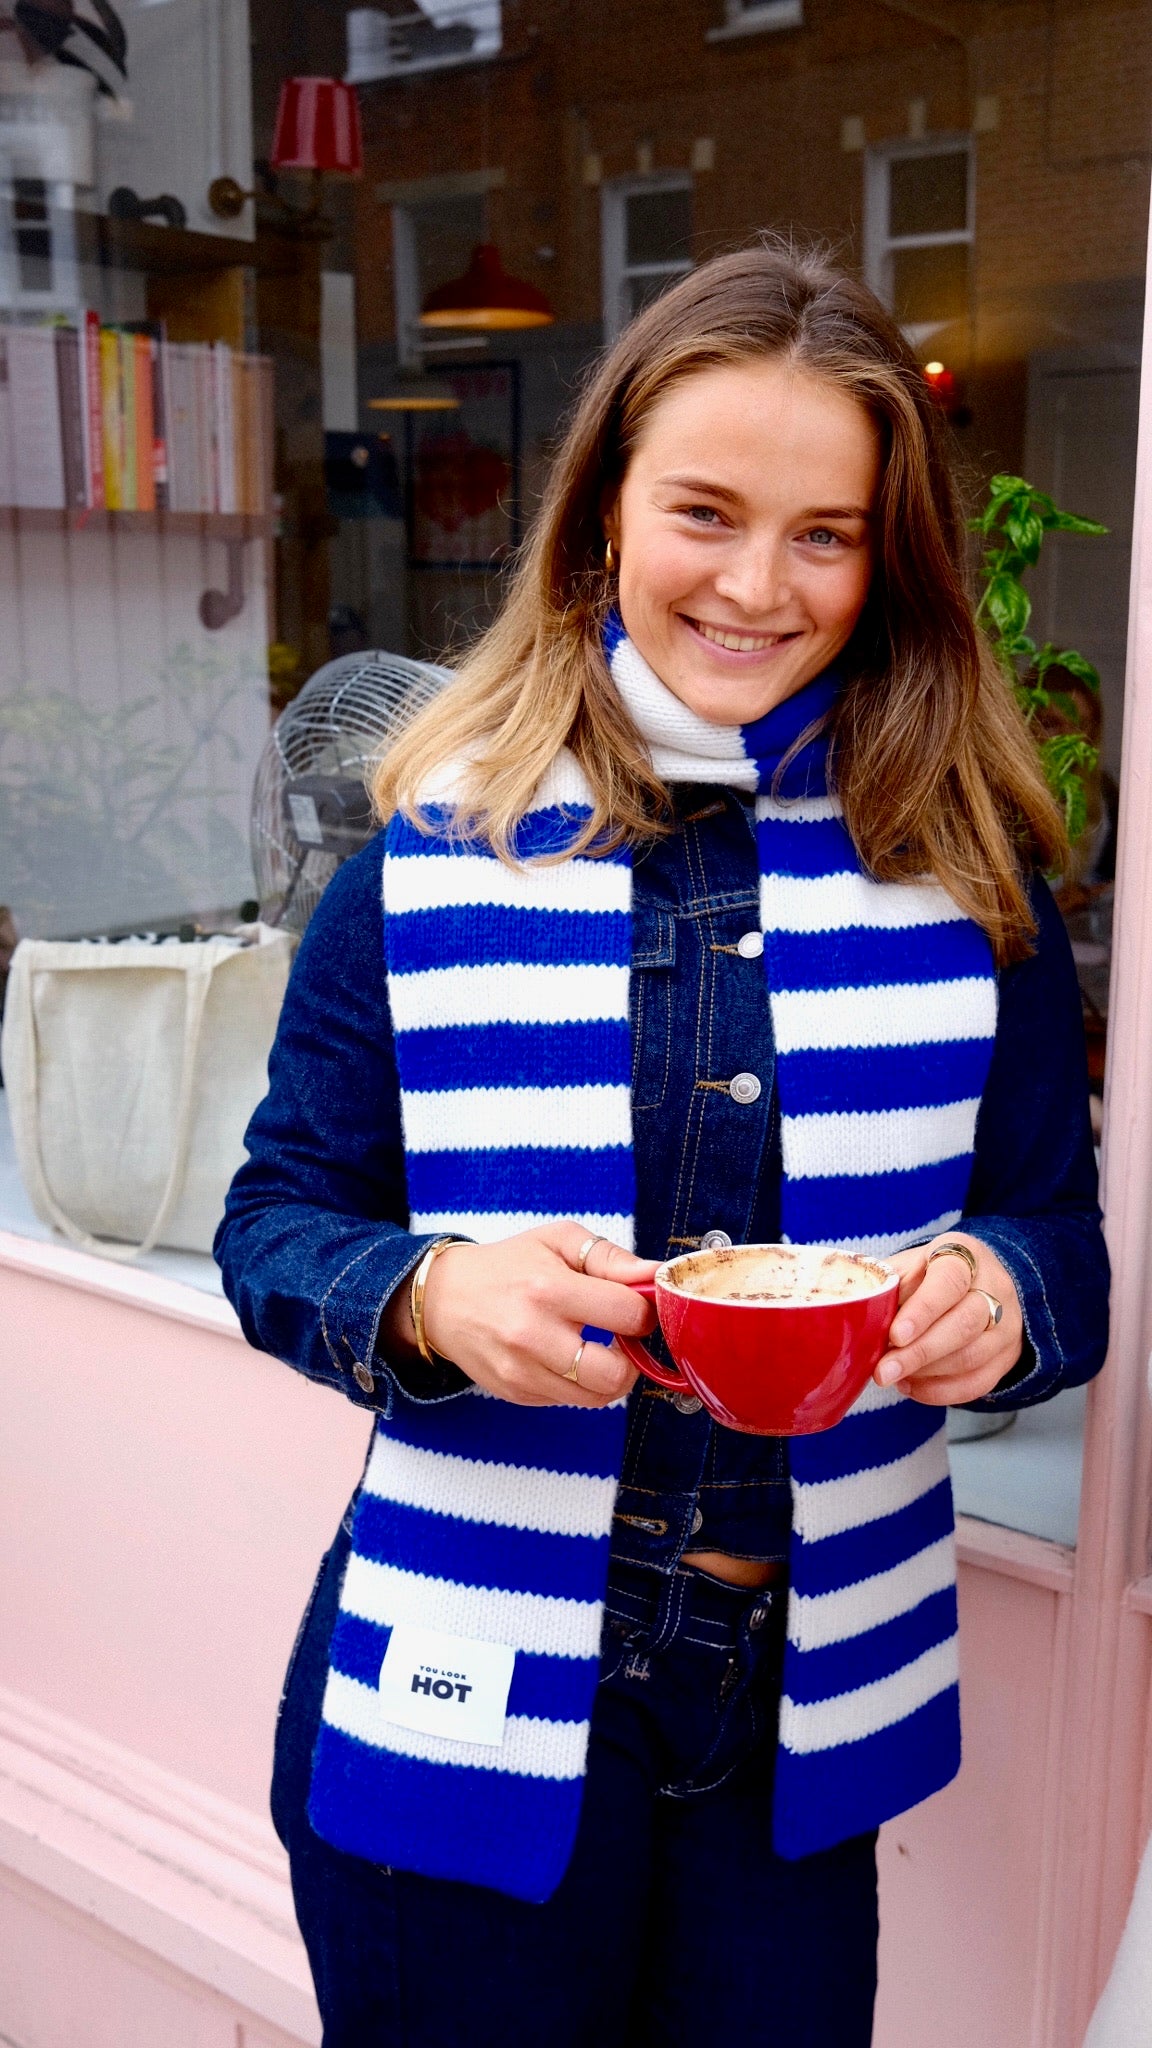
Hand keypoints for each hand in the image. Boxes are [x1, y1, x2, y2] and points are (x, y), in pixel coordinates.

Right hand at [418, 1224, 657, 1408]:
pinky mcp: (516, 1393)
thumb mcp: (557, 1241)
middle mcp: (533, 1335)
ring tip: (596, 1347)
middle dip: (632, 1358)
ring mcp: (522, 1371)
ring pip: (597, 1397)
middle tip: (621, 1337)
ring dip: (609, 1375)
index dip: (644, 1312)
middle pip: (616, 1374)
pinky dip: (578, 1383)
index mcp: (548, 1289)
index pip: (627, 1315)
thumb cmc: (508, 1265)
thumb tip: (656, 1274)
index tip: (635, 1306)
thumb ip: (610, 1257)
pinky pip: (570, 1401)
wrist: (444, 1299)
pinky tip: (565, 1357)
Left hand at [873, 1232, 1023, 1405]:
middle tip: (883, 1371)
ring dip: (926, 1373)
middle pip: (964, 1324)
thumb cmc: (930, 1275)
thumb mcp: (909, 1265)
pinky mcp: (1007, 1356)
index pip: (949, 1281)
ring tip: (892, 1377)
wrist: (977, 1285)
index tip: (895, 1335)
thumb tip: (860, 1315)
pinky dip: (940, 1391)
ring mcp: (1006, 1325)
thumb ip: (890, 1286)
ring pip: (971, 1357)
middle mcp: (995, 1288)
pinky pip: (977, 1382)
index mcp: (965, 1254)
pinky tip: (911, 1386)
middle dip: (920, 1352)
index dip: (923, 1310)